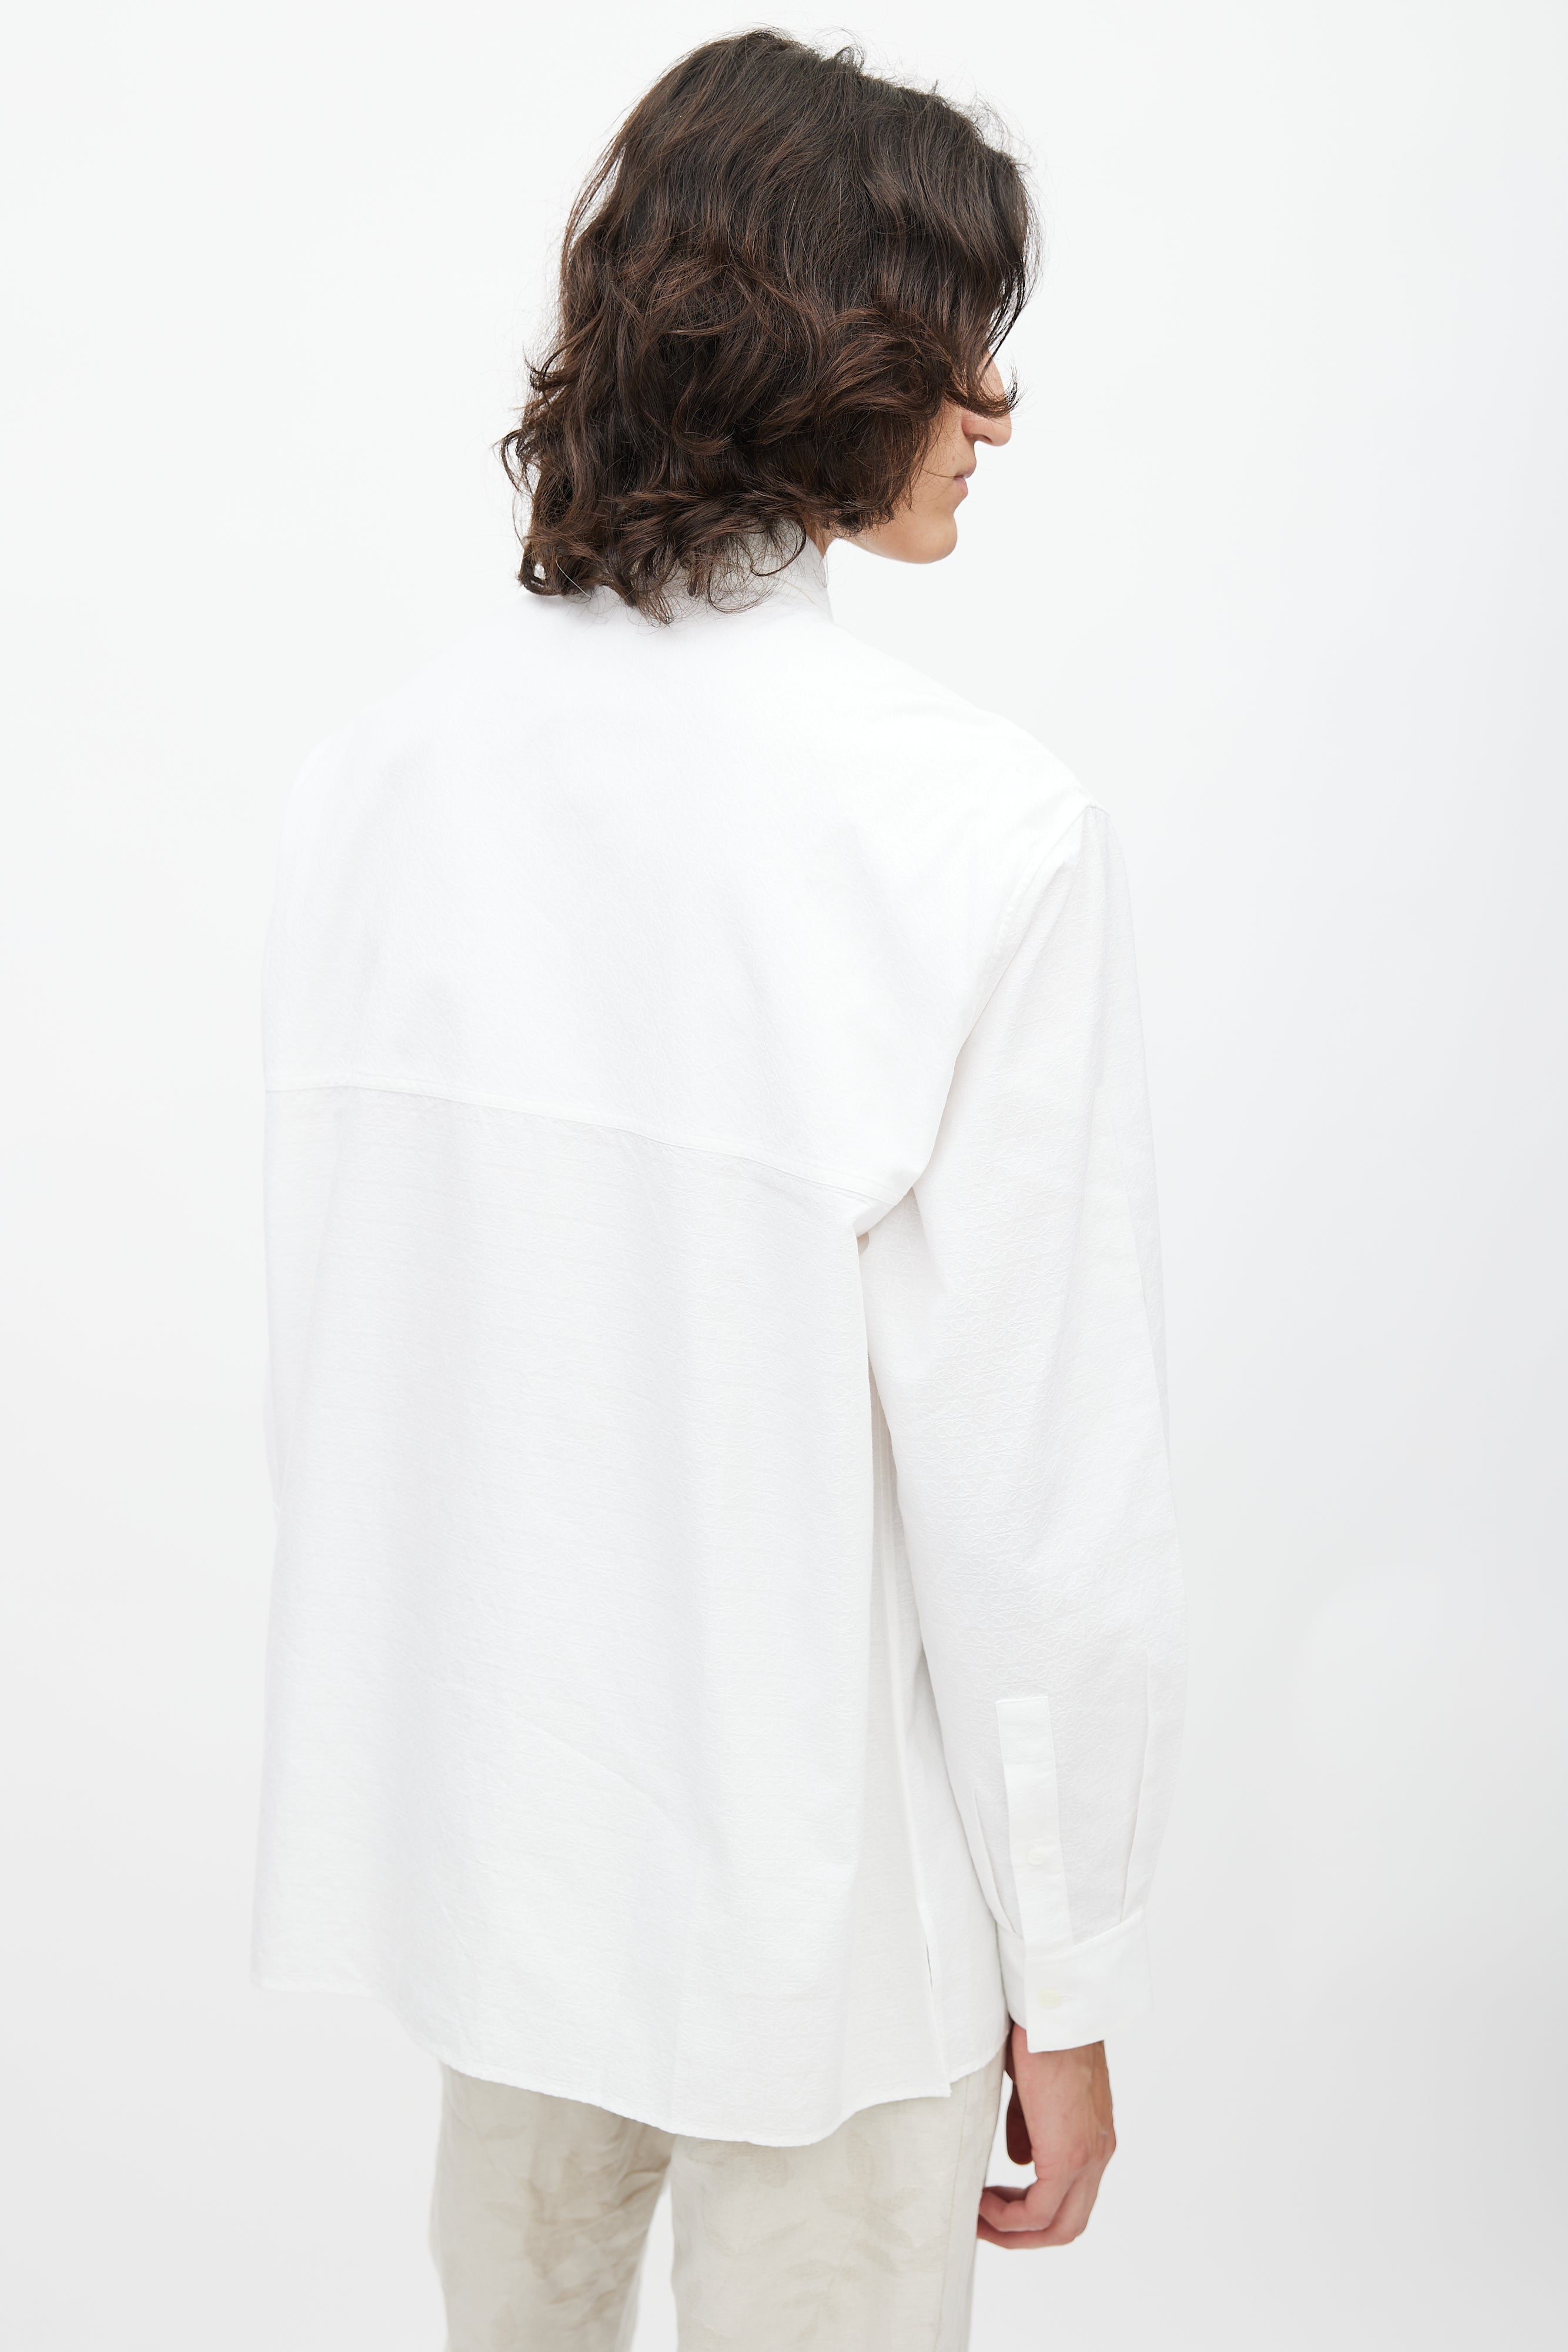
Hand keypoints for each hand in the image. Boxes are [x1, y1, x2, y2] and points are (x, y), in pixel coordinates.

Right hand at [977, 2027, 1115, 2248]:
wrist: (1055, 2007)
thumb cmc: (1040, 2032)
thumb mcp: (1035, 2089)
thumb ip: (1030, 2127)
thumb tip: (1019, 2161)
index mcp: (1093, 2137)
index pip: (1071, 2197)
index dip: (1033, 2209)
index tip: (996, 2200)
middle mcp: (1098, 2155)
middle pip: (1069, 2224)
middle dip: (1024, 2234)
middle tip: (986, 2223)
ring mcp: (1089, 2158)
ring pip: (1058, 2226)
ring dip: (1015, 2231)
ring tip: (978, 2217)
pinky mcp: (1068, 2156)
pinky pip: (1039, 2211)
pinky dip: (1009, 2217)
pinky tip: (982, 2202)